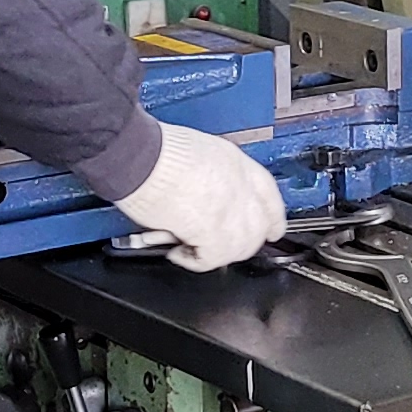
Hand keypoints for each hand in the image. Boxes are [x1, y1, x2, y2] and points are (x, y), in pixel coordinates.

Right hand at [113, 123, 288, 271]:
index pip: (269, 196)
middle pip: (259, 227)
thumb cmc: (155, 149)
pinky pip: (214, 258)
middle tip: (220, 247)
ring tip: (195, 250)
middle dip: (242, 242)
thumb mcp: (198, 152)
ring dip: (219, 253)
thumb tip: (208, 196)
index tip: (272, 230)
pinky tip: (179, 252)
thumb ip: (213, 176)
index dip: (272, 218)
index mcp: (237, 163)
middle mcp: (240, 186)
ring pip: (242, 246)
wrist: (139, 154)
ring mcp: (229, 208)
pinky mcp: (211, 229)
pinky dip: (195, 261)